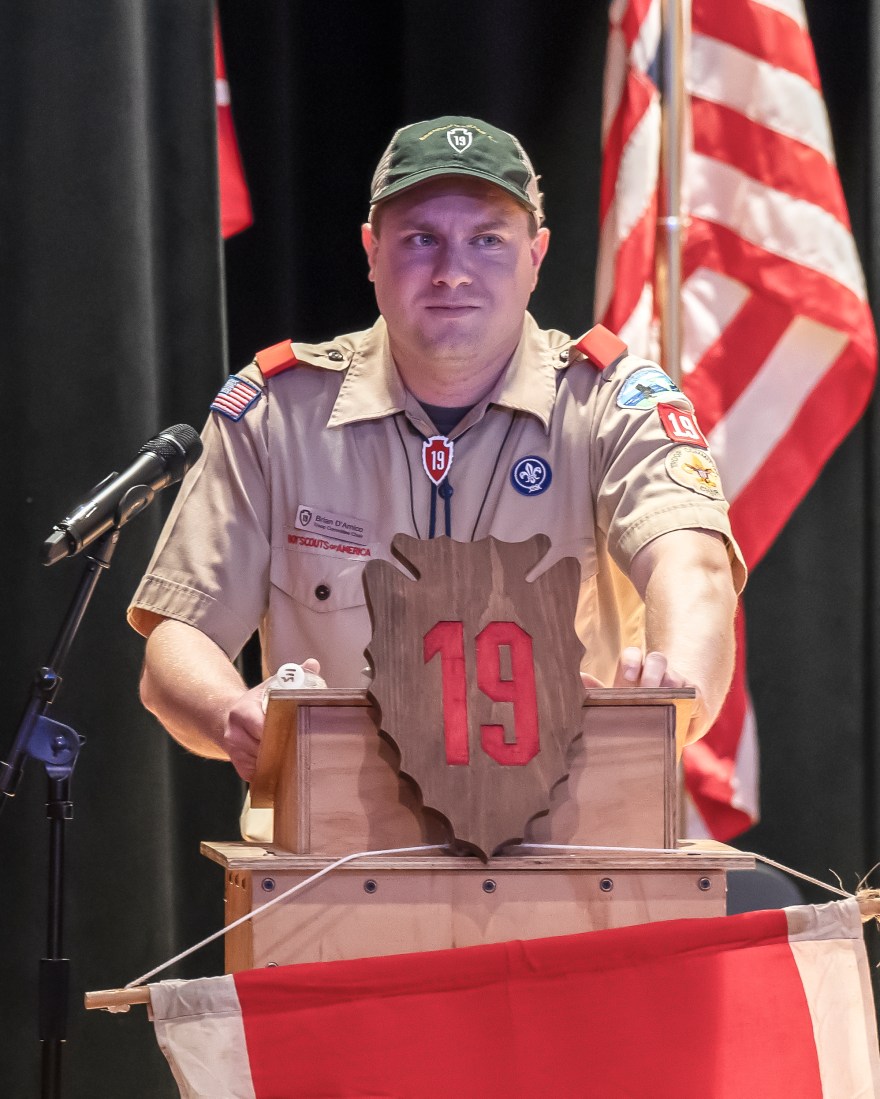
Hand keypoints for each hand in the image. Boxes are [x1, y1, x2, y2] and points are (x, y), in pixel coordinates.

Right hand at [224, 658, 322, 780]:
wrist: (228, 716)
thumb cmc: (256, 702)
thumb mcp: (272, 685)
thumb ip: (294, 675)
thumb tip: (313, 664)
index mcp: (242, 711)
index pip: (263, 728)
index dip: (281, 731)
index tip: (298, 731)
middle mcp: (234, 734)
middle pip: (264, 749)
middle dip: (283, 748)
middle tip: (303, 747)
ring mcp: (235, 752)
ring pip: (262, 764)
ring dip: (279, 762)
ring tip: (296, 757)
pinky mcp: (239, 766)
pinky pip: (258, 775)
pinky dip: (272, 772)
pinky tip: (285, 767)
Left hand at [581, 647, 708, 743]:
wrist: (665, 725)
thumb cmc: (636, 710)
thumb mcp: (617, 702)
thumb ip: (600, 692)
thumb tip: (579, 677)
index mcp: (636, 670)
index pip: (633, 655)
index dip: (631, 661)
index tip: (628, 676)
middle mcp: (656, 671)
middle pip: (657, 659)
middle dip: (652, 673)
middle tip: (648, 690)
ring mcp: (676, 682)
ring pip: (675, 676)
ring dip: (669, 688)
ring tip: (663, 704)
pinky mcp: (693, 697)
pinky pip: (692, 692)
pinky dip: (687, 700)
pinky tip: (681, 711)